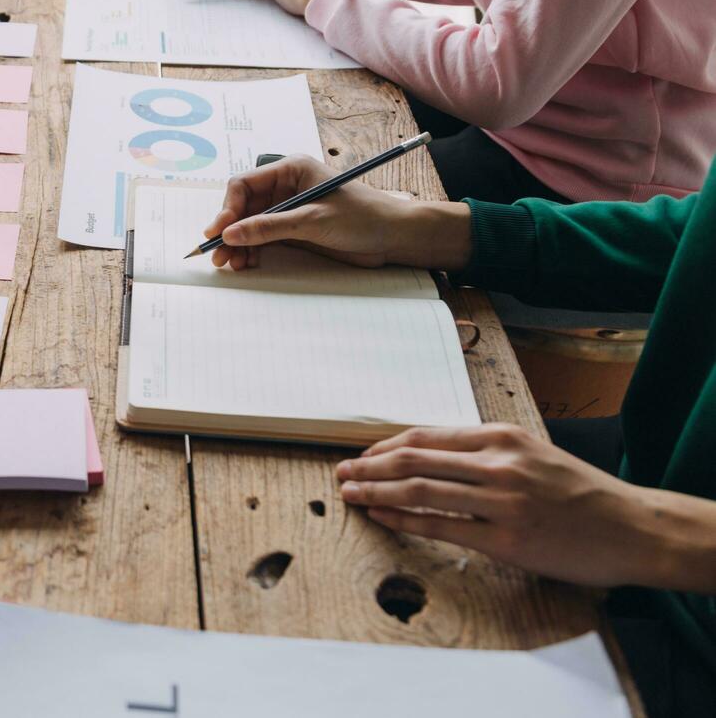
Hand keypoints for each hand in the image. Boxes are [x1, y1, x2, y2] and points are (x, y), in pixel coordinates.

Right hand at [202, 155, 471, 271]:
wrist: (394, 237)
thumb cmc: (362, 216)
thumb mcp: (313, 221)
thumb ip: (270, 227)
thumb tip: (231, 234)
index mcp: (290, 170)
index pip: (245, 184)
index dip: (228, 208)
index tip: (220, 231)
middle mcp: (285, 187)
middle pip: (243, 207)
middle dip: (230, 230)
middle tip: (218, 254)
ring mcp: (288, 209)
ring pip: (250, 225)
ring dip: (239, 244)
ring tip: (231, 264)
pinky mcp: (294, 229)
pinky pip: (263, 238)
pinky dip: (252, 250)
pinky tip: (247, 263)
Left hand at [338, 424, 659, 588]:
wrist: (632, 527)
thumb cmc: (580, 492)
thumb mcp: (533, 453)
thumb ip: (486, 451)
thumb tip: (430, 453)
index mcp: (500, 436)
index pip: (424, 435)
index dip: (384, 446)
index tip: (361, 454)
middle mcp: (497, 463)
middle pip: (412, 459)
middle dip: (368, 466)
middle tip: (341, 472)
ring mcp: (501, 501)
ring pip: (419, 491)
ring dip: (376, 492)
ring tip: (350, 494)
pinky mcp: (507, 539)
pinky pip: (442, 528)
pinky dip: (403, 521)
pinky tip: (382, 518)